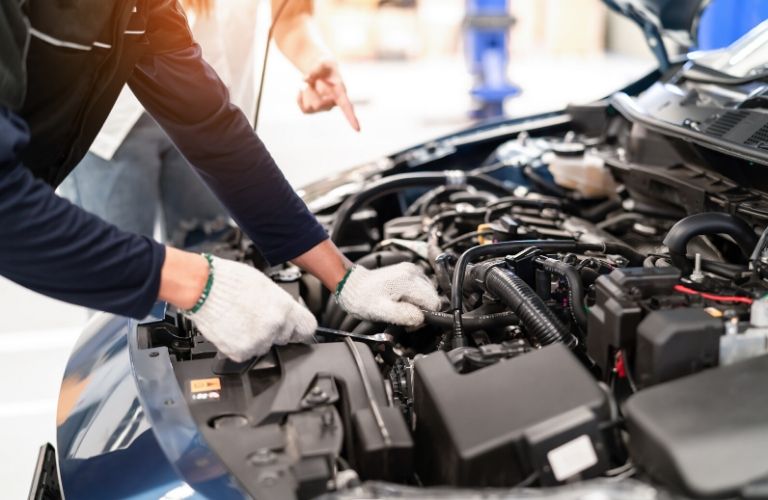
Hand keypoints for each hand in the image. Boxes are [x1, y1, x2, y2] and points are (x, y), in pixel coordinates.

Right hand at [186, 256, 316, 361]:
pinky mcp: (240, 352)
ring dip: (256, 338)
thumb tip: (287, 314)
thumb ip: (280, 303)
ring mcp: (258, 341)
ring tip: (241, 320)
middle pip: (284, 337)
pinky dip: (239, 345)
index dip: (300, 328)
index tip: (296, 329)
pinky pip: (246, 353)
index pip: (308, 328)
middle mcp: (275, 326)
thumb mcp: (265, 285)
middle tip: (256, 317)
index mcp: (285, 308)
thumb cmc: (230, 280)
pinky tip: (232, 329)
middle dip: (274, 330)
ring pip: (264, 346)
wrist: (202, 287)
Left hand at [298, 60, 360, 131]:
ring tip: (312, 84)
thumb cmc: (326, 66)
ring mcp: (324, 108)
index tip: (358, 129)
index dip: (352, 118)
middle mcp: (334, 104)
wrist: (320, 71)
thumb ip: (316, 68)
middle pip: (318, 104)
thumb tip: (305, 79)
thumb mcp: (323, 61)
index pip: (348, 107)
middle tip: (318, 81)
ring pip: (310, 106)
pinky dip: (299, 99)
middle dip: (313, 91)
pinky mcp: (314, 110)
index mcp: (341, 93)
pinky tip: (300, 91)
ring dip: (308, 92)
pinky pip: (304, 110)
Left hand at [336, 263, 440, 325]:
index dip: (424, 317)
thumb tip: (421, 319)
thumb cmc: (363, 299)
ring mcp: (411, 270)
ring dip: (418, 305)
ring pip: (428, 294)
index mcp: (408, 280)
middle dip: (422, 311)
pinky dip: (415, 299)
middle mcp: (413, 272)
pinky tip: (402, 302)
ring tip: (401, 309)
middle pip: (433, 298)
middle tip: (404, 318)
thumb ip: (405, 316)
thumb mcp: (382, 312)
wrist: (351, 285)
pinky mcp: (408, 272)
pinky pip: (421, 289)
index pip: (433, 303)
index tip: (410, 322)